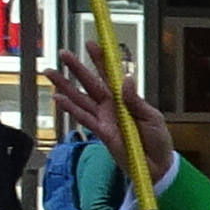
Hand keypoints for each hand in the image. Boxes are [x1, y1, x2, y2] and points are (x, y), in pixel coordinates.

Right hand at [41, 47, 176, 196]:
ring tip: (51, 73)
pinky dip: (71, 108)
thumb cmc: (158, 140)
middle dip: (77, 68)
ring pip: (81, 98)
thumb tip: (125, 79)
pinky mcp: (101, 133)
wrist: (157, 166)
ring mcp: (104, 118)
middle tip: (64, 53)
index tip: (91, 44)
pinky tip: (58, 98)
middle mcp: (112, 106)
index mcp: (125, 98)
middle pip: (90, 83)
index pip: (110, 75)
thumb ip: (136, 100)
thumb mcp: (152, 117)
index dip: (100, 60)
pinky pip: (84, 118)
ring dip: (65, 86)